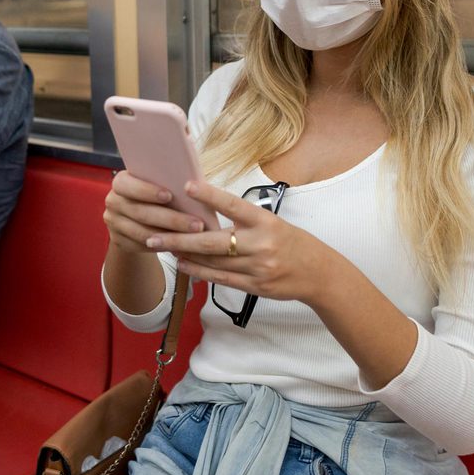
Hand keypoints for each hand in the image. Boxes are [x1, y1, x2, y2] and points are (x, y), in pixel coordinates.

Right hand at [104, 171, 206, 254]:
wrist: (138, 218)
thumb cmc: (156, 195)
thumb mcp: (157, 184)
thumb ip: (167, 182)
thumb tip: (193, 186)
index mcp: (120, 182)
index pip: (127, 184)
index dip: (147, 190)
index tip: (169, 196)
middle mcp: (113, 202)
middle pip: (141, 212)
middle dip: (171, 219)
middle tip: (197, 224)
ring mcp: (113, 223)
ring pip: (143, 232)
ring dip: (170, 237)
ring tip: (194, 238)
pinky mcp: (118, 241)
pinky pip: (141, 246)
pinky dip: (162, 246)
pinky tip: (181, 246)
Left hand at [145, 180, 334, 305]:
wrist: (318, 274)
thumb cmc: (291, 242)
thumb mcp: (271, 222)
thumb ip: (243, 220)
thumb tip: (206, 213)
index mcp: (265, 222)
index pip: (233, 205)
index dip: (209, 196)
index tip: (187, 187)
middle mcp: (261, 245)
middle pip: (213, 241)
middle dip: (180, 238)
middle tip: (155, 233)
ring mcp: (257, 268)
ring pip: (212, 262)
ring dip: (184, 254)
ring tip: (162, 246)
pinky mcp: (255, 287)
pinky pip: (220, 279)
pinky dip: (199, 271)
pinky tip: (183, 265)